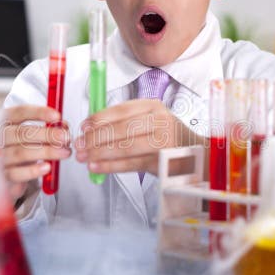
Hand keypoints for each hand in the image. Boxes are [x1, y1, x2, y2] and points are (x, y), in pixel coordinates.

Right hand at [2, 105, 70, 201]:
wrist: (5, 172)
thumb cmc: (19, 148)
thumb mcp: (29, 134)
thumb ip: (44, 128)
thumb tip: (63, 126)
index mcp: (3, 122)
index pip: (18, 112)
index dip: (38, 113)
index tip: (57, 116)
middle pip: (21, 133)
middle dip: (47, 134)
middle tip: (65, 137)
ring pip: (21, 153)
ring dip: (46, 152)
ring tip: (64, 152)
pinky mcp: (2, 175)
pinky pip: (17, 173)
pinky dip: (33, 170)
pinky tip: (47, 167)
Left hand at [74, 99, 203, 175]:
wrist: (197, 155)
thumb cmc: (167, 138)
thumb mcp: (151, 121)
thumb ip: (126, 121)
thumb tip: (91, 128)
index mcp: (153, 106)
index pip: (120, 110)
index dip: (98, 119)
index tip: (83, 127)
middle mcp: (160, 121)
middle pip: (121, 129)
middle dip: (95, 138)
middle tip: (78, 144)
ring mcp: (162, 141)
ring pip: (124, 146)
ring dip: (99, 153)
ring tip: (83, 157)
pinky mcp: (161, 161)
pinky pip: (130, 164)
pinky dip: (110, 166)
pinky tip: (96, 167)